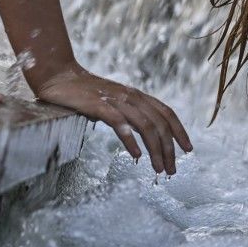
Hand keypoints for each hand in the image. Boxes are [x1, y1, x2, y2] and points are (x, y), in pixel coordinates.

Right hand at [33, 62, 191, 174]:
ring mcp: (116, 100)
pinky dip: (131, 140)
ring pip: (145, 126)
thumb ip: (128, 113)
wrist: (59, 76)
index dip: (180, 131)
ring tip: (158, 169)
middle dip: (169, 148)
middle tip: (172, 170)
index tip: (188, 150)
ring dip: (155, 149)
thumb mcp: (113, 101)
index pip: (167, 113)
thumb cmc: (85, 92)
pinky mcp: (99, 106)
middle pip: (160, 123)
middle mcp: (131, 96)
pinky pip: (120, 124)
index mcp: (137, 95)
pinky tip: (136, 156)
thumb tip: (142, 134)